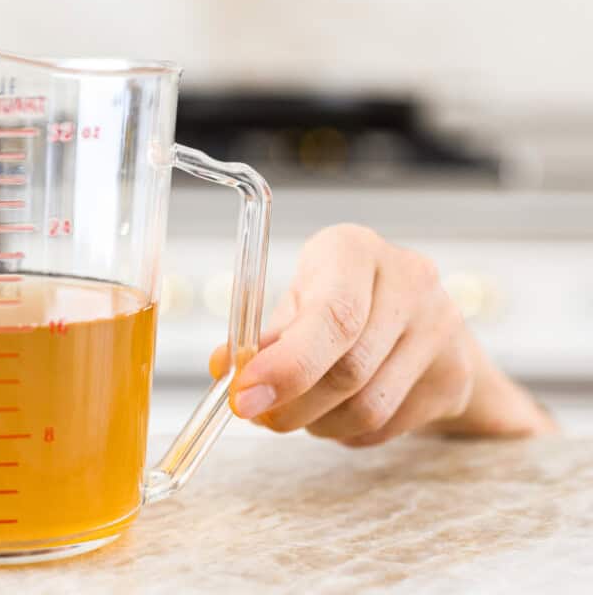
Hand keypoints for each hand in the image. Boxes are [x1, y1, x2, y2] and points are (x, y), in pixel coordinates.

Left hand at [209, 223, 556, 445]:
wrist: (420, 320)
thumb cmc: (340, 302)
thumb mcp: (297, 303)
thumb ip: (261, 338)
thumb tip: (225, 370)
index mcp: (355, 250)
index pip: (331, 315)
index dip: (285, 365)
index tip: (244, 397)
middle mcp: (409, 281)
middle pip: (348, 369)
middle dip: (292, 404)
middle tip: (259, 416)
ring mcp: (442, 328)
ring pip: (367, 407)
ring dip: (318, 423)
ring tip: (300, 411)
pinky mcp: (454, 375)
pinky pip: (386, 426)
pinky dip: (347, 431)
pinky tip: (337, 411)